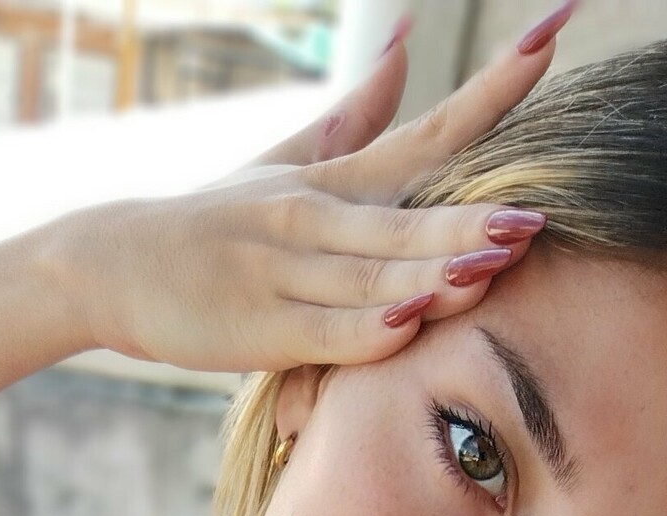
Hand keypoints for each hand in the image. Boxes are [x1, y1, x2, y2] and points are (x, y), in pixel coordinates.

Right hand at [49, 3, 575, 373]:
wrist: (114, 264)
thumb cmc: (212, 221)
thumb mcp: (285, 161)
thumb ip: (356, 117)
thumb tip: (407, 47)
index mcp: (334, 179)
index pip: (428, 129)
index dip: (494, 88)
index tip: (552, 33)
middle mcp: (314, 217)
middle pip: (408, 216)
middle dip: (473, 217)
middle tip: (538, 213)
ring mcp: (286, 273)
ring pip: (374, 273)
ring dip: (434, 268)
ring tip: (496, 260)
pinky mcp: (262, 329)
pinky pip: (327, 331)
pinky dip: (370, 329)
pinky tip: (412, 321)